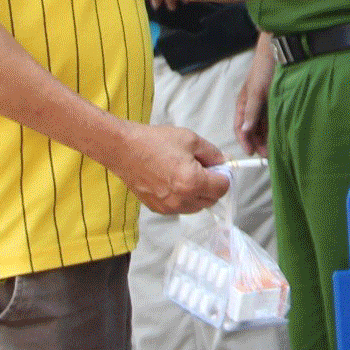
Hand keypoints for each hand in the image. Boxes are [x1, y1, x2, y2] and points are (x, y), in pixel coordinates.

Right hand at [110, 122, 229, 214]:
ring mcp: (168, 207)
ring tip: (187, 174)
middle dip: (213, 185)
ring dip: (199, 193)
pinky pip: (180, 208)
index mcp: (192, 182)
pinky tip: (175, 181)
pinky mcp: (157, 209)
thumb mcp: (191, 140)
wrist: (124, 150)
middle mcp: (182, 199)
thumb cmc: (155, 142)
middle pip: (211, 200)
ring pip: (196, 206)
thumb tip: (224, 162)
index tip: (219, 168)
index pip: (222, 188)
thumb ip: (212, 153)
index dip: (224, 176)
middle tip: (205, 169)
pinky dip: (184, 198)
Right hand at [236, 35, 273, 156]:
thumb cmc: (264, 69)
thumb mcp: (256, 91)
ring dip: (267, 138)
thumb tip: (245, 131)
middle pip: (252, 129)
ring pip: (263, 126)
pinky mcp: (277, 102)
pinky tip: (281, 136)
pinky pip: (274, 120)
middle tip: (267, 155)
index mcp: (243, 103)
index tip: (252, 152)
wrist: (282, 51)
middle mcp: (253, 106)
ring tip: (275, 149)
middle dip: (257, 142)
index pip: (239, 126)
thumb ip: (251, 111)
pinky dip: (275, 129)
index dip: (244, 140)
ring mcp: (265, 104)